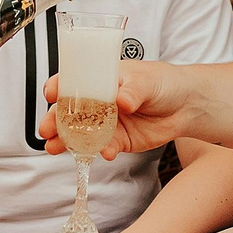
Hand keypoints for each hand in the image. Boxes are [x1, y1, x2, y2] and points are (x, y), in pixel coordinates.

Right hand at [38, 59, 194, 157]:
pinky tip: (102, 153)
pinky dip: (101, 151)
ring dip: (67, 141)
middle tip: (46, 130)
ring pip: (81, 133)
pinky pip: (104, 147)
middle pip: (70, 111)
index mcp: (102, 79)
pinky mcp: (119, 141)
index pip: (74, 81)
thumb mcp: (147, 81)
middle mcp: (99, 101)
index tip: (50, 93)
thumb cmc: (164, 82)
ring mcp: (108, 123)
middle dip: (55, 120)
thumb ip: (133, 91)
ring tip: (54, 148)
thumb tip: (122, 101)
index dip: (59, 86)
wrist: (187, 105)